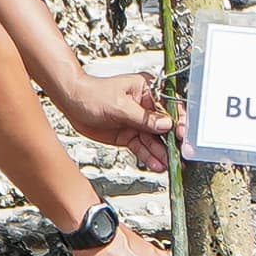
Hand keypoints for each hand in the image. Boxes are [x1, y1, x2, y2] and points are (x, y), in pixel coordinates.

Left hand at [58, 72, 183, 172]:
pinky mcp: (129, 135)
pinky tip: (157, 165)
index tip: (183, 135)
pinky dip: (149, 157)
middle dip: (172, 141)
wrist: (72, 104)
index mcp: (147, 91)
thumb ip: (144, 118)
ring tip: (169, 164)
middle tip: (180, 155)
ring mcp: (138, 122)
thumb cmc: (92, 94)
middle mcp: (146, 107)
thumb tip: (166, 125)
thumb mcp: (119, 105)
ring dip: (162, 153)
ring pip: (154, 140)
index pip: (169, 107)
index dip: (178, 121)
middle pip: (164, 127)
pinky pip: (142, 147)